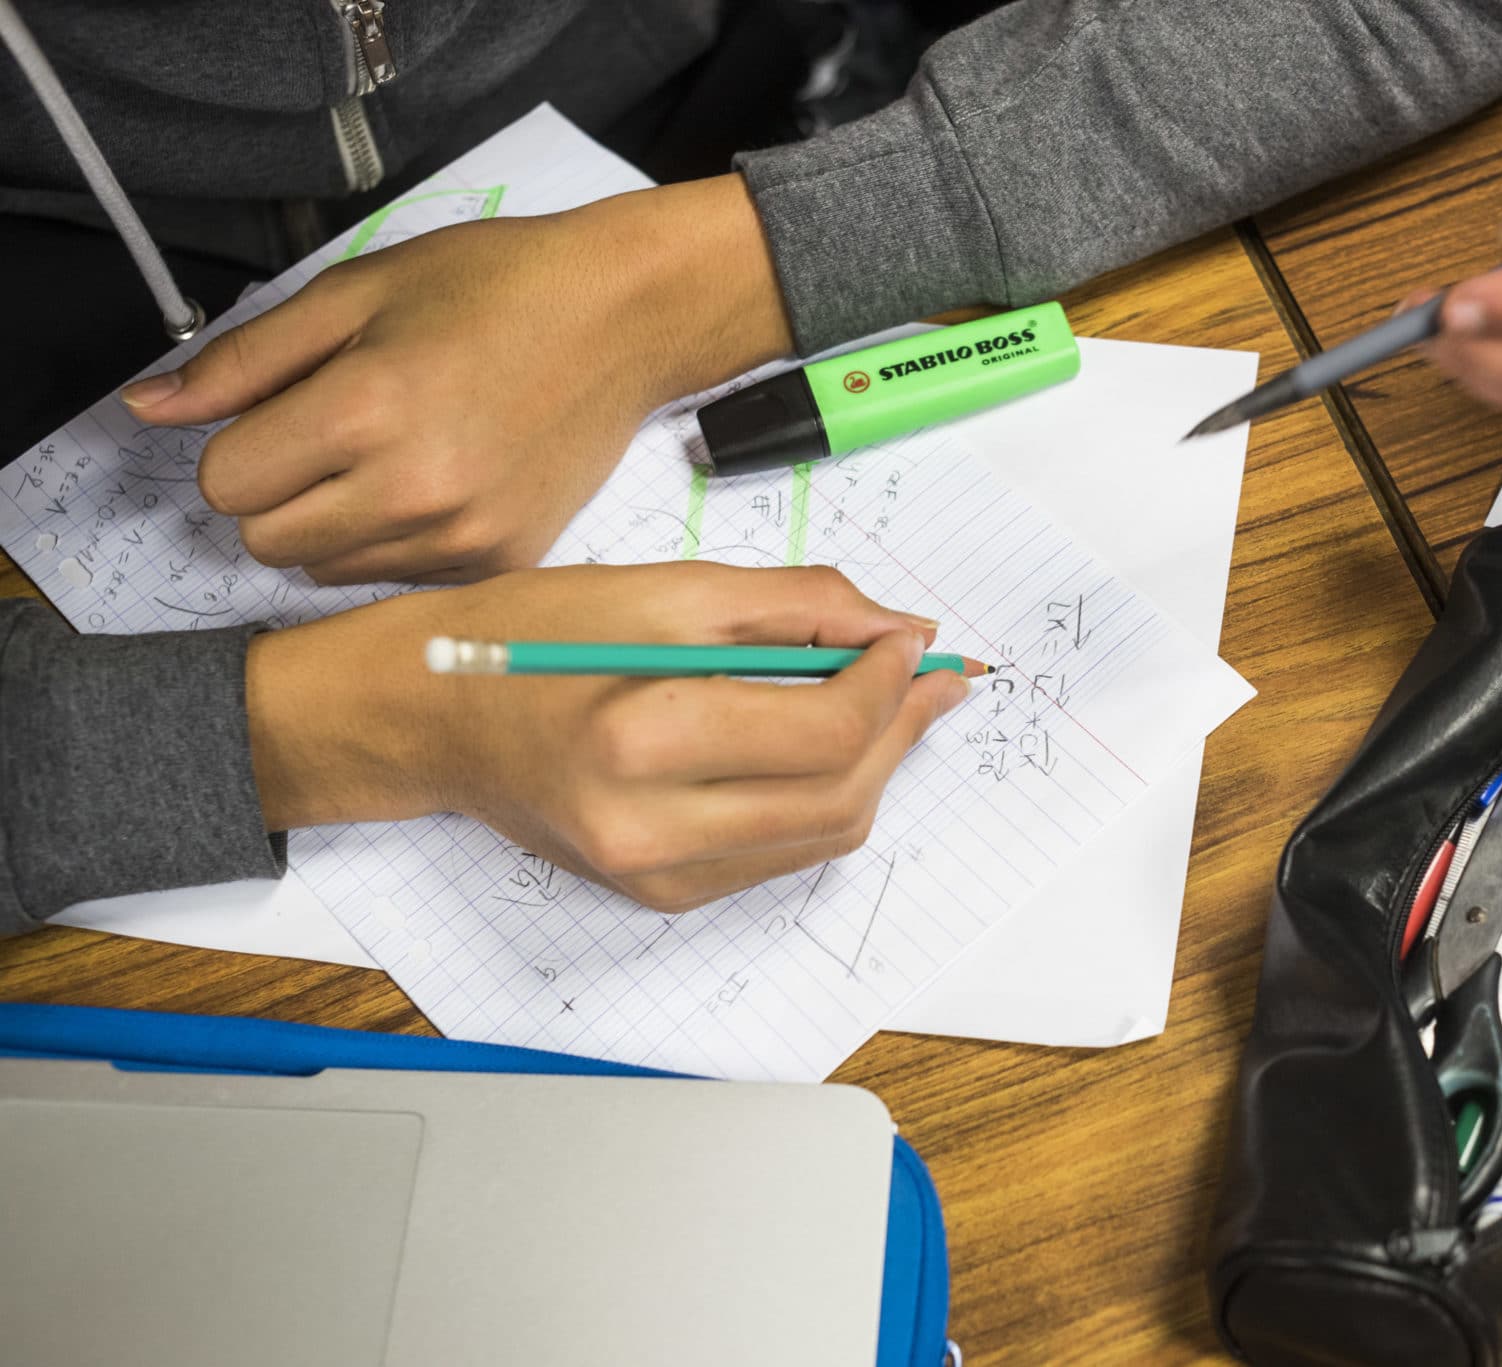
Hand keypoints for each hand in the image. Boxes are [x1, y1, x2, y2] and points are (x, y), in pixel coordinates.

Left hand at [121, 175, 793, 584]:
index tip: (289, 411)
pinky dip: (398, 540)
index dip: (241, 444)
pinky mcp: (502, 560)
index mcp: (365, 409)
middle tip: (337, 434)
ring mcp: (464, 536)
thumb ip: (244, 359)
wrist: (625, 320)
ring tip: (397, 456)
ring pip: (327, 569)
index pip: (225, 484)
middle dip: (278, 491)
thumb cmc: (494, 288)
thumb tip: (147, 408)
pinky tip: (443, 481)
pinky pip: (398, 578)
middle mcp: (413, 490)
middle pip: (266, 542)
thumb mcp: (355, 292)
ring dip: (335, 522)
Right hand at [246, 564, 967, 913]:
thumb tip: (901, 630)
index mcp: (643, 739)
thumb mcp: (666, 590)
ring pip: (823, 836)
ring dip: (872, 769)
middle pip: (840, 796)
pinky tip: (823, 745)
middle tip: (928, 675)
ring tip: (887, 703)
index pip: (826, 730)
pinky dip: (821, 800)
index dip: (891, 683)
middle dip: (900, 730)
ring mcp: (657, 877)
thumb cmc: (528, 637)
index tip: (910, 641)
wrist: (428, 718)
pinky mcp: (661, 895)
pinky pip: (780, 855)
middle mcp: (651, 830)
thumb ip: (798, 605)